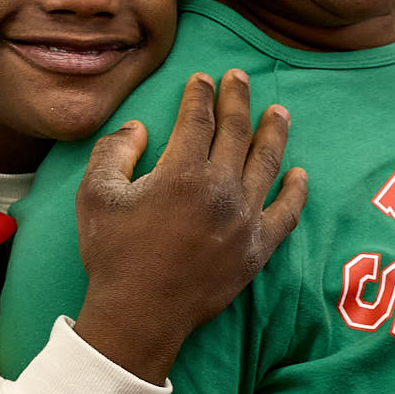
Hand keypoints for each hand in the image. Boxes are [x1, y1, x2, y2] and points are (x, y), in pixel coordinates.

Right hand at [72, 69, 307, 383]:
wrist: (139, 315)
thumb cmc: (113, 254)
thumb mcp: (94, 195)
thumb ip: (114, 151)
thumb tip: (140, 128)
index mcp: (181, 172)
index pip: (198, 118)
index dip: (200, 93)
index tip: (203, 78)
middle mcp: (220, 190)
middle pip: (237, 132)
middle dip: (238, 99)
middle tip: (240, 77)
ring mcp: (244, 220)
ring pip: (267, 164)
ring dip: (274, 133)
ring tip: (278, 112)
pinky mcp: (256, 249)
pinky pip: (286, 214)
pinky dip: (296, 191)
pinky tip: (299, 174)